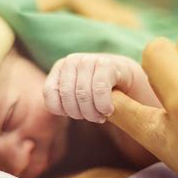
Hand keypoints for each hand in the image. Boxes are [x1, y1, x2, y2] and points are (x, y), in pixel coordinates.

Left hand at [44, 53, 159, 123]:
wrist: (127, 79)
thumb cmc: (98, 91)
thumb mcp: (76, 95)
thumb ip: (62, 100)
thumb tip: (55, 109)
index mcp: (60, 67)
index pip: (50, 95)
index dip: (63, 111)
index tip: (76, 115)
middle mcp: (73, 60)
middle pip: (68, 97)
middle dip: (81, 114)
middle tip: (93, 118)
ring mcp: (90, 59)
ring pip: (83, 95)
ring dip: (93, 112)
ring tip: (101, 115)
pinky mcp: (108, 64)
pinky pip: (99, 89)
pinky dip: (103, 105)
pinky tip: (109, 109)